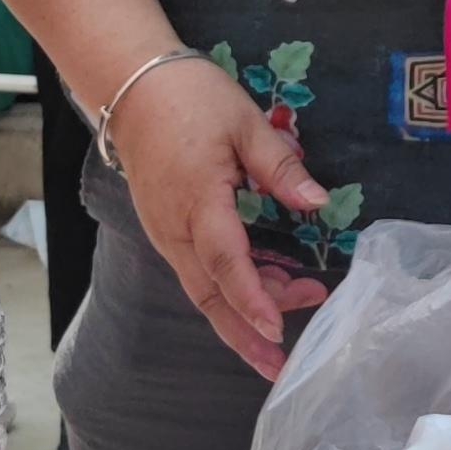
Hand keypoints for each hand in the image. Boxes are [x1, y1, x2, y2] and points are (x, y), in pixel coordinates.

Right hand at [110, 55, 320, 380]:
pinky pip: (199, 271)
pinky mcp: (168, 229)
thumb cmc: (191, 98)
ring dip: (243, 312)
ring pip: (204, 288)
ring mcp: (167, 232)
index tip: (277, 330)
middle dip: (247, 332)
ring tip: (293, 320)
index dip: (252, 299)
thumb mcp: (244, 122)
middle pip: (211, 294)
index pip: (225, 262)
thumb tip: (317, 201)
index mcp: (196, 201)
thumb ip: (280, 165)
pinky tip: (263, 290)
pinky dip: (230, 290)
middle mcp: (175, 229)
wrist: (133, 88)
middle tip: (286, 361)